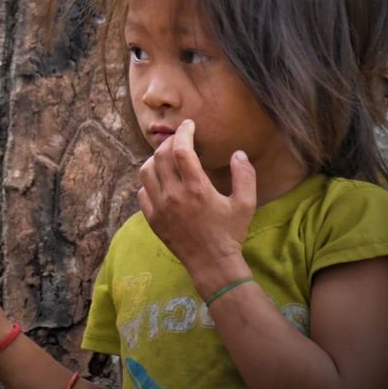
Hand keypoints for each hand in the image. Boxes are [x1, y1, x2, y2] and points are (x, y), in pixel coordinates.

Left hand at [138, 119, 255, 294]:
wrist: (211, 263)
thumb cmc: (230, 233)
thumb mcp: (245, 203)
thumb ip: (244, 175)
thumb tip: (238, 153)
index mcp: (197, 188)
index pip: (182, 150)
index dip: (183, 132)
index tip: (188, 125)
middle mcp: (174, 195)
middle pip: (160, 156)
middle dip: (169, 142)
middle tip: (178, 139)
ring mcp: (159, 207)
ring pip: (146, 172)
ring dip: (154, 159)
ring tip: (166, 157)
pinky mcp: (152, 218)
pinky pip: (141, 193)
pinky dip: (148, 182)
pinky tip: (159, 181)